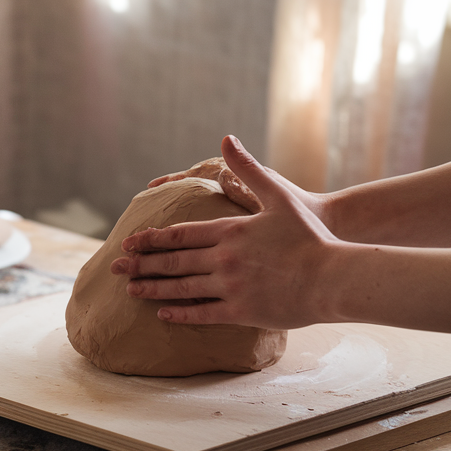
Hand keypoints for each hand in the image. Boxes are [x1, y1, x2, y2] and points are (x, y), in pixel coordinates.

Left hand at [110, 135, 338, 328]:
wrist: (334, 276)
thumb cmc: (309, 235)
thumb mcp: (277, 195)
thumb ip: (248, 169)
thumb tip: (226, 137)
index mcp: (229, 231)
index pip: (179, 234)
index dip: (151, 238)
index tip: (130, 241)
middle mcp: (224, 259)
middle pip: (173, 262)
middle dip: (141, 264)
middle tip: (115, 266)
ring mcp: (231, 287)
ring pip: (182, 289)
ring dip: (153, 288)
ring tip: (130, 289)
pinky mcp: (242, 311)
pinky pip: (203, 314)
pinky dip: (180, 314)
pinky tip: (163, 314)